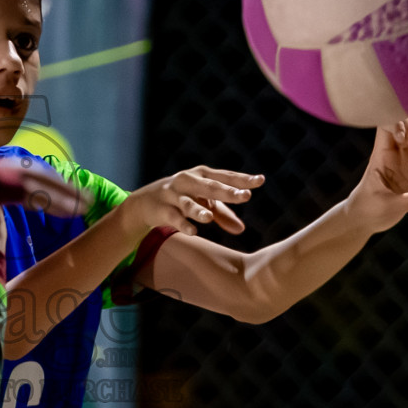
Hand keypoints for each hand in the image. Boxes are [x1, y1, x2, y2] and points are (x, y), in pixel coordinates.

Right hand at [113, 166, 263, 238]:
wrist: (147, 202)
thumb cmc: (182, 199)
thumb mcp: (203, 204)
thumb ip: (222, 215)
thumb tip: (241, 230)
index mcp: (202, 175)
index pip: (225, 176)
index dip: (242, 179)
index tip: (260, 180)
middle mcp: (188, 181)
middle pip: (210, 186)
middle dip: (227, 191)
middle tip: (245, 196)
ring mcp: (174, 195)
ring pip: (188, 203)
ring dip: (199, 210)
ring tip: (210, 218)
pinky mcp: (163, 209)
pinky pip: (174, 218)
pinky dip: (183, 224)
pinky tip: (194, 232)